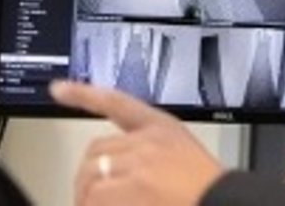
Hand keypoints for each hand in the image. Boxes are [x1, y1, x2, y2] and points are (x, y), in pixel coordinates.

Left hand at [51, 80, 225, 205]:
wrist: (224, 204)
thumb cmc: (208, 192)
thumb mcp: (185, 163)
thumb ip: (150, 160)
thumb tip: (115, 174)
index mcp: (163, 129)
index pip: (117, 102)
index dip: (85, 94)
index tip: (60, 89)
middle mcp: (148, 142)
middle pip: (96, 151)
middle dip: (88, 179)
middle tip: (90, 200)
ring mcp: (137, 163)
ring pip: (91, 176)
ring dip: (88, 199)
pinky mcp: (128, 187)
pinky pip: (95, 197)